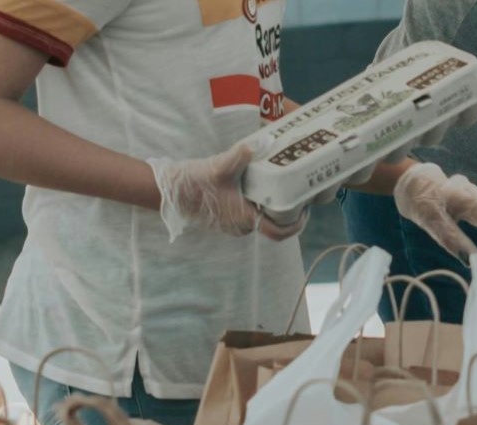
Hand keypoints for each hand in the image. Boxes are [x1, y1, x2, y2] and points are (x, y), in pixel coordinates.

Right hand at [148, 144, 302, 240]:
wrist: (170, 191)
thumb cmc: (195, 182)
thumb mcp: (220, 166)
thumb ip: (241, 154)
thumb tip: (262, 141)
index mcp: (245, 218)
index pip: (279, 232)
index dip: (296, 224)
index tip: (305, 209)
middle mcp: (241, 227)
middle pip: (273, 224)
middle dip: (287, 210)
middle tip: (297, 191)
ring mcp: (233, 225)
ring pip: (260, 219)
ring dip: (271, 207)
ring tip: (281, 186)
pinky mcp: (226, 220)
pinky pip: (249, 216)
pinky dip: (257, 205)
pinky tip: (260, 188)